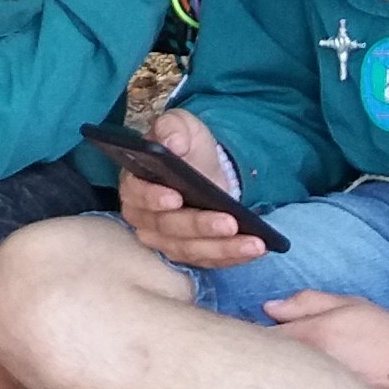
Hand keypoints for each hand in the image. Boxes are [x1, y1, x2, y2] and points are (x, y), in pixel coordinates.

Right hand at [116, 103, 270, 271]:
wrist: (203, 169)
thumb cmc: (186, 148)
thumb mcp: (181, 127)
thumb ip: (173, 128)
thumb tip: (173, 143)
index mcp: (135, 184)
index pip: (138, 195)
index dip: (154, 199)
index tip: (176, 198)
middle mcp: (144, 218)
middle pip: (168, 228)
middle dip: (200, 226)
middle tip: (230, 222)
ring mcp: (164, 240)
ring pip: (189, 250)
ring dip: (222, 248)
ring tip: (253, 243)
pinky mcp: (186, 253)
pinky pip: (207, 261)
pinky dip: (231, 258)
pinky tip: (253, 251)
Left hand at [262, 287, 388, 388]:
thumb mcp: (351, 307)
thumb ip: (306, 303)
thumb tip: (268, 309)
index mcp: (310, 340)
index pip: (258, 343)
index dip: (254, 345)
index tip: (261, 348)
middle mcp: (310, 377)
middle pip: (262, 380)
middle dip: (262, 377)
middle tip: (276, 375)